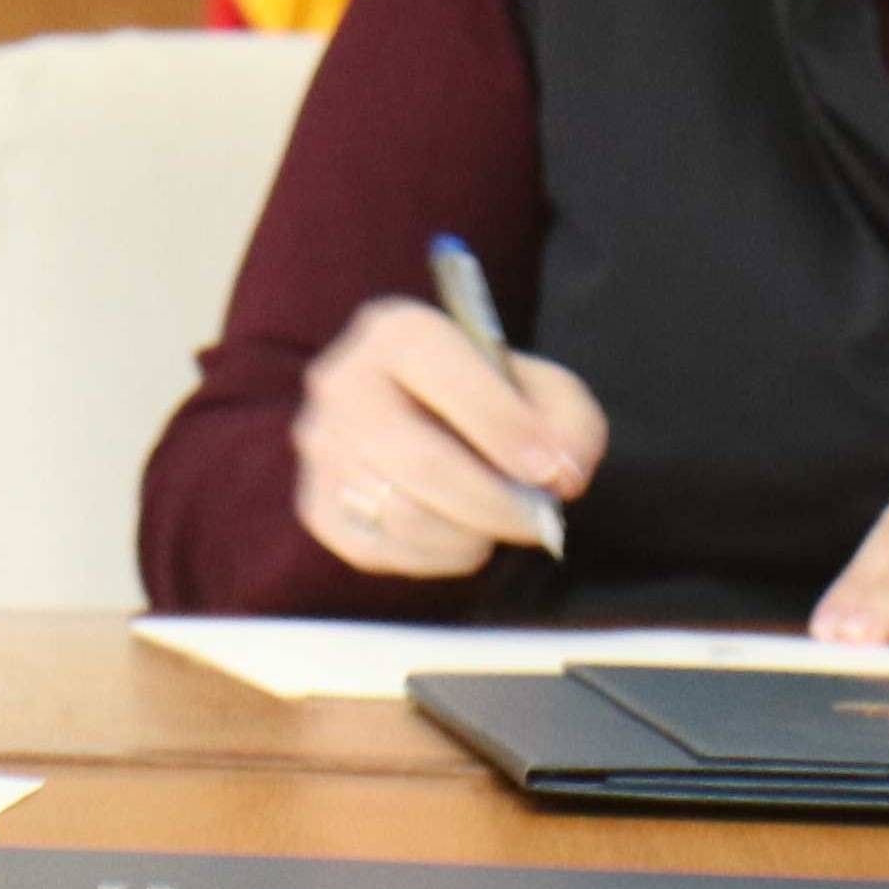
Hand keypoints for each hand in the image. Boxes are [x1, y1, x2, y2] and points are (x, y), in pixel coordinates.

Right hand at [291, 296, 604, 580]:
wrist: (431, 424)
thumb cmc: (491, 404)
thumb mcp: (543, 390)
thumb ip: (569, 421)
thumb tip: (561, 472)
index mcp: (396, 332)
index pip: (440, 371)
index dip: (502, 425)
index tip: (551, 469)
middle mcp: (343, 383)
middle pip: (419, 460)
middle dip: (494, 502)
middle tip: (539, 520)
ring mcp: (323, 448)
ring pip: (404, 514)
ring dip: (471, 533)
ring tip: (498, 521)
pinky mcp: (319, 506)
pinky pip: (383, 551)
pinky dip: (439, 556)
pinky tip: (462, 534)